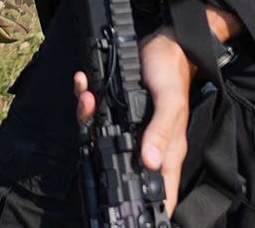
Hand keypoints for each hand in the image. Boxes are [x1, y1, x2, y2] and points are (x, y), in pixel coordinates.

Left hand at [73, 27, 193, 219]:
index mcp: (166, 150)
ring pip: (102, 137)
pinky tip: (83, 85)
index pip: (158, 189)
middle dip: (99, 153)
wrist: (165, 43)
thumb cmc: (171, 73)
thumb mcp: (169, 101)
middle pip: (121, 165)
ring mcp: (131, 128)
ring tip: (87, 97)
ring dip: (87, 118)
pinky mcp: (117, 109)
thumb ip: (161, 132)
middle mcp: (147, 144)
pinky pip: (96, 113)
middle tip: (91, 128)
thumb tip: (149, 163)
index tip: (128, 217)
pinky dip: (85, 100)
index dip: (147, 206)